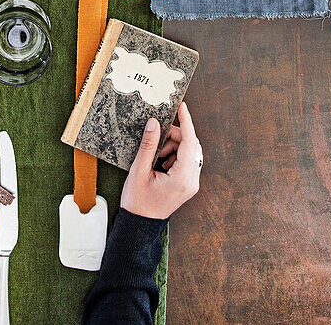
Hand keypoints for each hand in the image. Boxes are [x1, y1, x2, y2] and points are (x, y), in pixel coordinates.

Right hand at [121, 104, 201, 219]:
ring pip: (190, 152)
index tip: (182, 106)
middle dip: (175, 135)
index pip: (189, 142)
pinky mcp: (188, 185)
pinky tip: (161, 161)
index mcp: (182, 178)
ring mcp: (192, 184)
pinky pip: (187, 161)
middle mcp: (192, 181)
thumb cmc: (138, 201)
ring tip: (156, 154)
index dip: (186, 121)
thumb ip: (148, 145)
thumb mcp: (139, 170)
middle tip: (157, 136)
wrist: (140, 224)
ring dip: (174, 145)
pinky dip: (175, 154)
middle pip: (191, 145)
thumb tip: (154, 123)